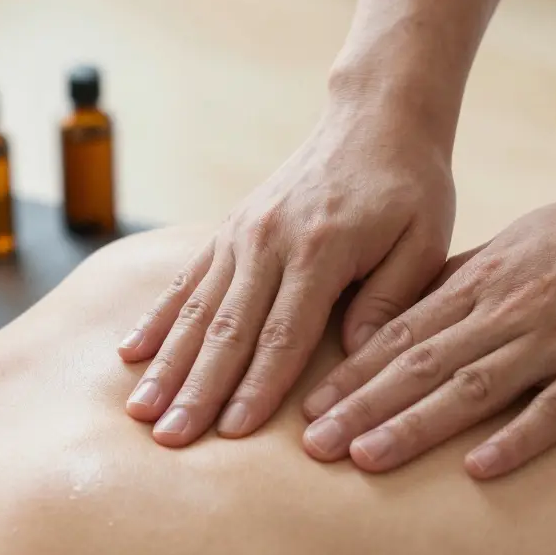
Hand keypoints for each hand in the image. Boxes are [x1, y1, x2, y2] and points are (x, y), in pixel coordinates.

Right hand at [117, 104, 454, 445]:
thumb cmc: (409, 186)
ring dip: (166, 363)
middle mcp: (268, 241)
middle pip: (227, 329)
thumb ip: (389, 299)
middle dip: (196, 389)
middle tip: (170, 438)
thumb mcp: (424, 240)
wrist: (374, 117)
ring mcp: (241, 233)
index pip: (284, 334)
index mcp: (320, 248)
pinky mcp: (229, 229)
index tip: (231, 434)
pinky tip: (131, 353)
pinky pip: (186, 279)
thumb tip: (355, 358)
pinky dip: (158, 317)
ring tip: (140, 410)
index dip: (257, 387)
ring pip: (197, 309)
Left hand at [301, 162, 555, 477]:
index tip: (307, 408)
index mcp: (482, 282)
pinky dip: (516, 438)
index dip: (352, 374)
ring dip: (415, 425)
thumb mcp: (512, 244)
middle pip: (420, 364)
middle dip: (361, 407)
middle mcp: (507, 310)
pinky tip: (477, 470)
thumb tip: (406, 315)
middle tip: (312, 447)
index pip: (400, 334)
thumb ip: (461, 282)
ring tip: (365, 458)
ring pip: (472, 387)